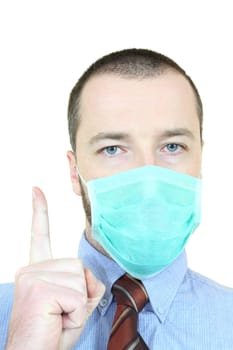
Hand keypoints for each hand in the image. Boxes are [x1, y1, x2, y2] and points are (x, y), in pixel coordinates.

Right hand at [6, 187, 104, 349]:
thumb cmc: (52, 334)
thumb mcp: (75, 305)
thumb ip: (85, 284)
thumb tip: (89, 275)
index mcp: (37, 270)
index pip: (39, 234)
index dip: (39, 211)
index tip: (36, 190)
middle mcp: (31, 268)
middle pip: (79, 265)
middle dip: (80, 294)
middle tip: (61, 314)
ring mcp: (33, 276)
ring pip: (81, 279)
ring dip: (78, 305)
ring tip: (58, 318)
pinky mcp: (40, 288)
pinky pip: (79, 294)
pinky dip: (76, 313)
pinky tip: (57, 321)